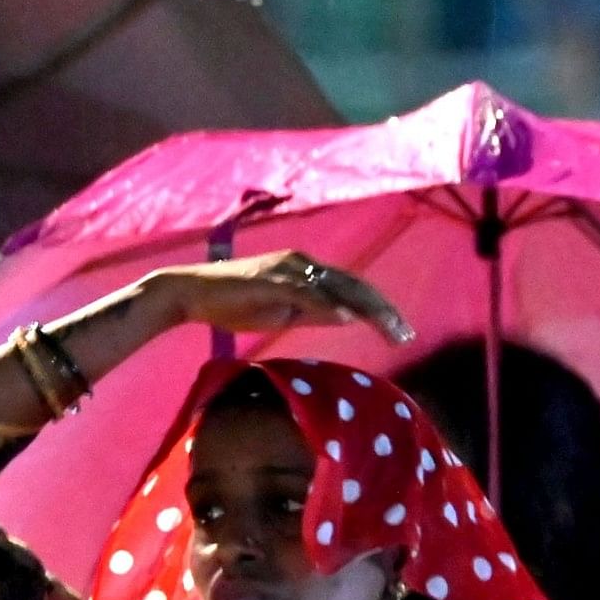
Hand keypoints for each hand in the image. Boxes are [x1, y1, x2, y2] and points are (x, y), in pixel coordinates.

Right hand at [133, 251, 414, 347]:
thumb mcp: (285, 312)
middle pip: (355, 285)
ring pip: (338, 287)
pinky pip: (305, 292)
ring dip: (367, 309)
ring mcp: (286, 269)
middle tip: (407, 335)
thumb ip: (316, 312)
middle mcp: (302, 263)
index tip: (401, 332)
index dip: (381, 308)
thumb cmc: (235, 303)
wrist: (192, 293)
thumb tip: (349, 318)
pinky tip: (348, 319)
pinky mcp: (269, 279)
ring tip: (390, 330)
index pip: (354, 288)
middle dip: (384, 310)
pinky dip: (328, 305)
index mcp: (308, 270)